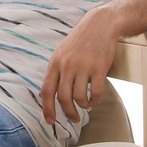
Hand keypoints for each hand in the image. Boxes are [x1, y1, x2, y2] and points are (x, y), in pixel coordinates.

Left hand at [40, 8, 119, 125]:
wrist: (100, 24)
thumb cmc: (80, 41)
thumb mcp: (61, 53)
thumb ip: (55, 72)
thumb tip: (45, 94)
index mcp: (55, 63)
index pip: (47, 91)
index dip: (47, 109)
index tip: (50, 121)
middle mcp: (67, 66)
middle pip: (63, 98)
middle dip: (68, 112)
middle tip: (74, 119)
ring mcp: (83, 66)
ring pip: (80, 97)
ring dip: (84, 106)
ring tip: (87, 106)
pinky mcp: (99, 67)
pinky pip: (96, 91)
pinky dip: (96, 99)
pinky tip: (97, 98)